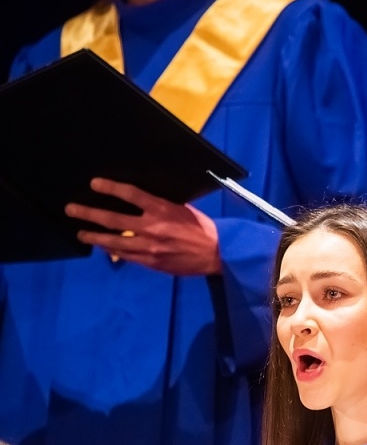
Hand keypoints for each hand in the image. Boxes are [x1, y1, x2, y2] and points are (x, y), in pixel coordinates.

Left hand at [65, 178, 221, 274]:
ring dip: (94, 236)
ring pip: (113, 241)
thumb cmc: (202, 228)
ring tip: (81, 234)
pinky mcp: (150, 261)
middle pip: (113, 219)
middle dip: (89, 213)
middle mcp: (152, 227)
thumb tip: (140, 204)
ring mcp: (149, 246)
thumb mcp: (183, 210)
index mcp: (163, 209)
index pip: (131, 195)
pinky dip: (112, 251)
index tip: (95, 184)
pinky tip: (103, 248)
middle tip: (72, 209)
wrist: (217, 253)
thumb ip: (161, 208)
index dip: (111, 188)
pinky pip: (125, 255)